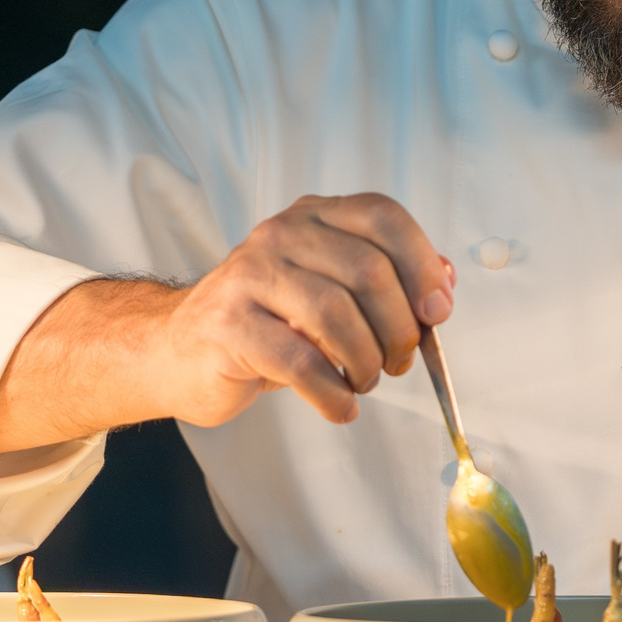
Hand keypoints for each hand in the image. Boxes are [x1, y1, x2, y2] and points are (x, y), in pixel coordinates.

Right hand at [0, 194, 454, 451]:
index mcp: (312, 216)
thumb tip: (443, 284)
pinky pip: (301, 362)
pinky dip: (333, 393)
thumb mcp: (328, 290)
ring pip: (336, 314)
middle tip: (399, 361)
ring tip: (364, 381)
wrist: (178, 351)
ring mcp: (249, 276)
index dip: (422, 264)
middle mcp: (280, 234)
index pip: (384, 217)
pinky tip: (340, 405)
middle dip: (399, 328)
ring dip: (367, 361)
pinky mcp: (229, 325)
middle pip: (368, 271)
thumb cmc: (267, 323)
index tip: (437, 312)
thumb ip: (386, 281)